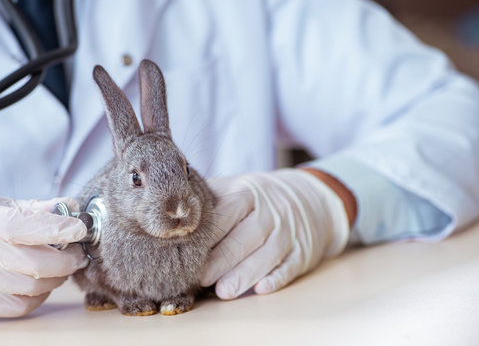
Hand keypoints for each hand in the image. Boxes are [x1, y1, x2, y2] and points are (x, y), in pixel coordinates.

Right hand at [0, 190, 87, 318]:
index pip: (22, 227)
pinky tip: (41, 283)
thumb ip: (31, 207)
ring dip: (56, 278)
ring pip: (32, 289)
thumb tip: (70, 206)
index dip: (55, 228)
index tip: (79, 228)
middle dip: (67, 259)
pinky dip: (38, 296)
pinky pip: (18, 307)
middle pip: (34, 264)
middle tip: (77, 252)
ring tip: (61, 266)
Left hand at [200, 168, 350, 298]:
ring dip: (245, 274)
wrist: (308, 197)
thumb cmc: (258, 199)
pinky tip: (261, 288)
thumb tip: (170, 211)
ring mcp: (288, 231)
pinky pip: (291, 265)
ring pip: (268, 253)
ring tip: (224, 291)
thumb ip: (209, 197)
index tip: (186, 251)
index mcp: (248, 193)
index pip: (226, 212)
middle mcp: (270, 211)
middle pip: (246, 236)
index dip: (207, 234)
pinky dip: (277, 277)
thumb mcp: (237, 187)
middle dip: (222, 259)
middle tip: (199, 278)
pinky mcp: (303, 250)